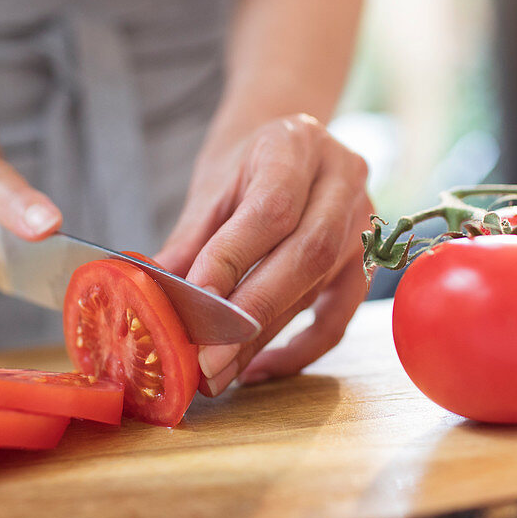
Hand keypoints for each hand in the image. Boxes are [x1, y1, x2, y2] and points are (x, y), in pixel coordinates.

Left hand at [154, 113, 371, 395]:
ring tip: (217, 372)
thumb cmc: (245, 163)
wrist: (288, 145)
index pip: (272, 210)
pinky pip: (338, 318)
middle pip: (306, 255)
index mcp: (297, 146)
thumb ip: (190, 240)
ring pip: (316, 289)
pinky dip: (299, 350)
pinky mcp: (365, 263)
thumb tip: (151, 297)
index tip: (194, 303)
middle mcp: (342, 181)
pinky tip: (256, 367)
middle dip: (252, 314)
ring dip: (262, 338)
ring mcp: (363, 224)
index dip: (232, 260)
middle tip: (206, 361)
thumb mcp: (212, 186)